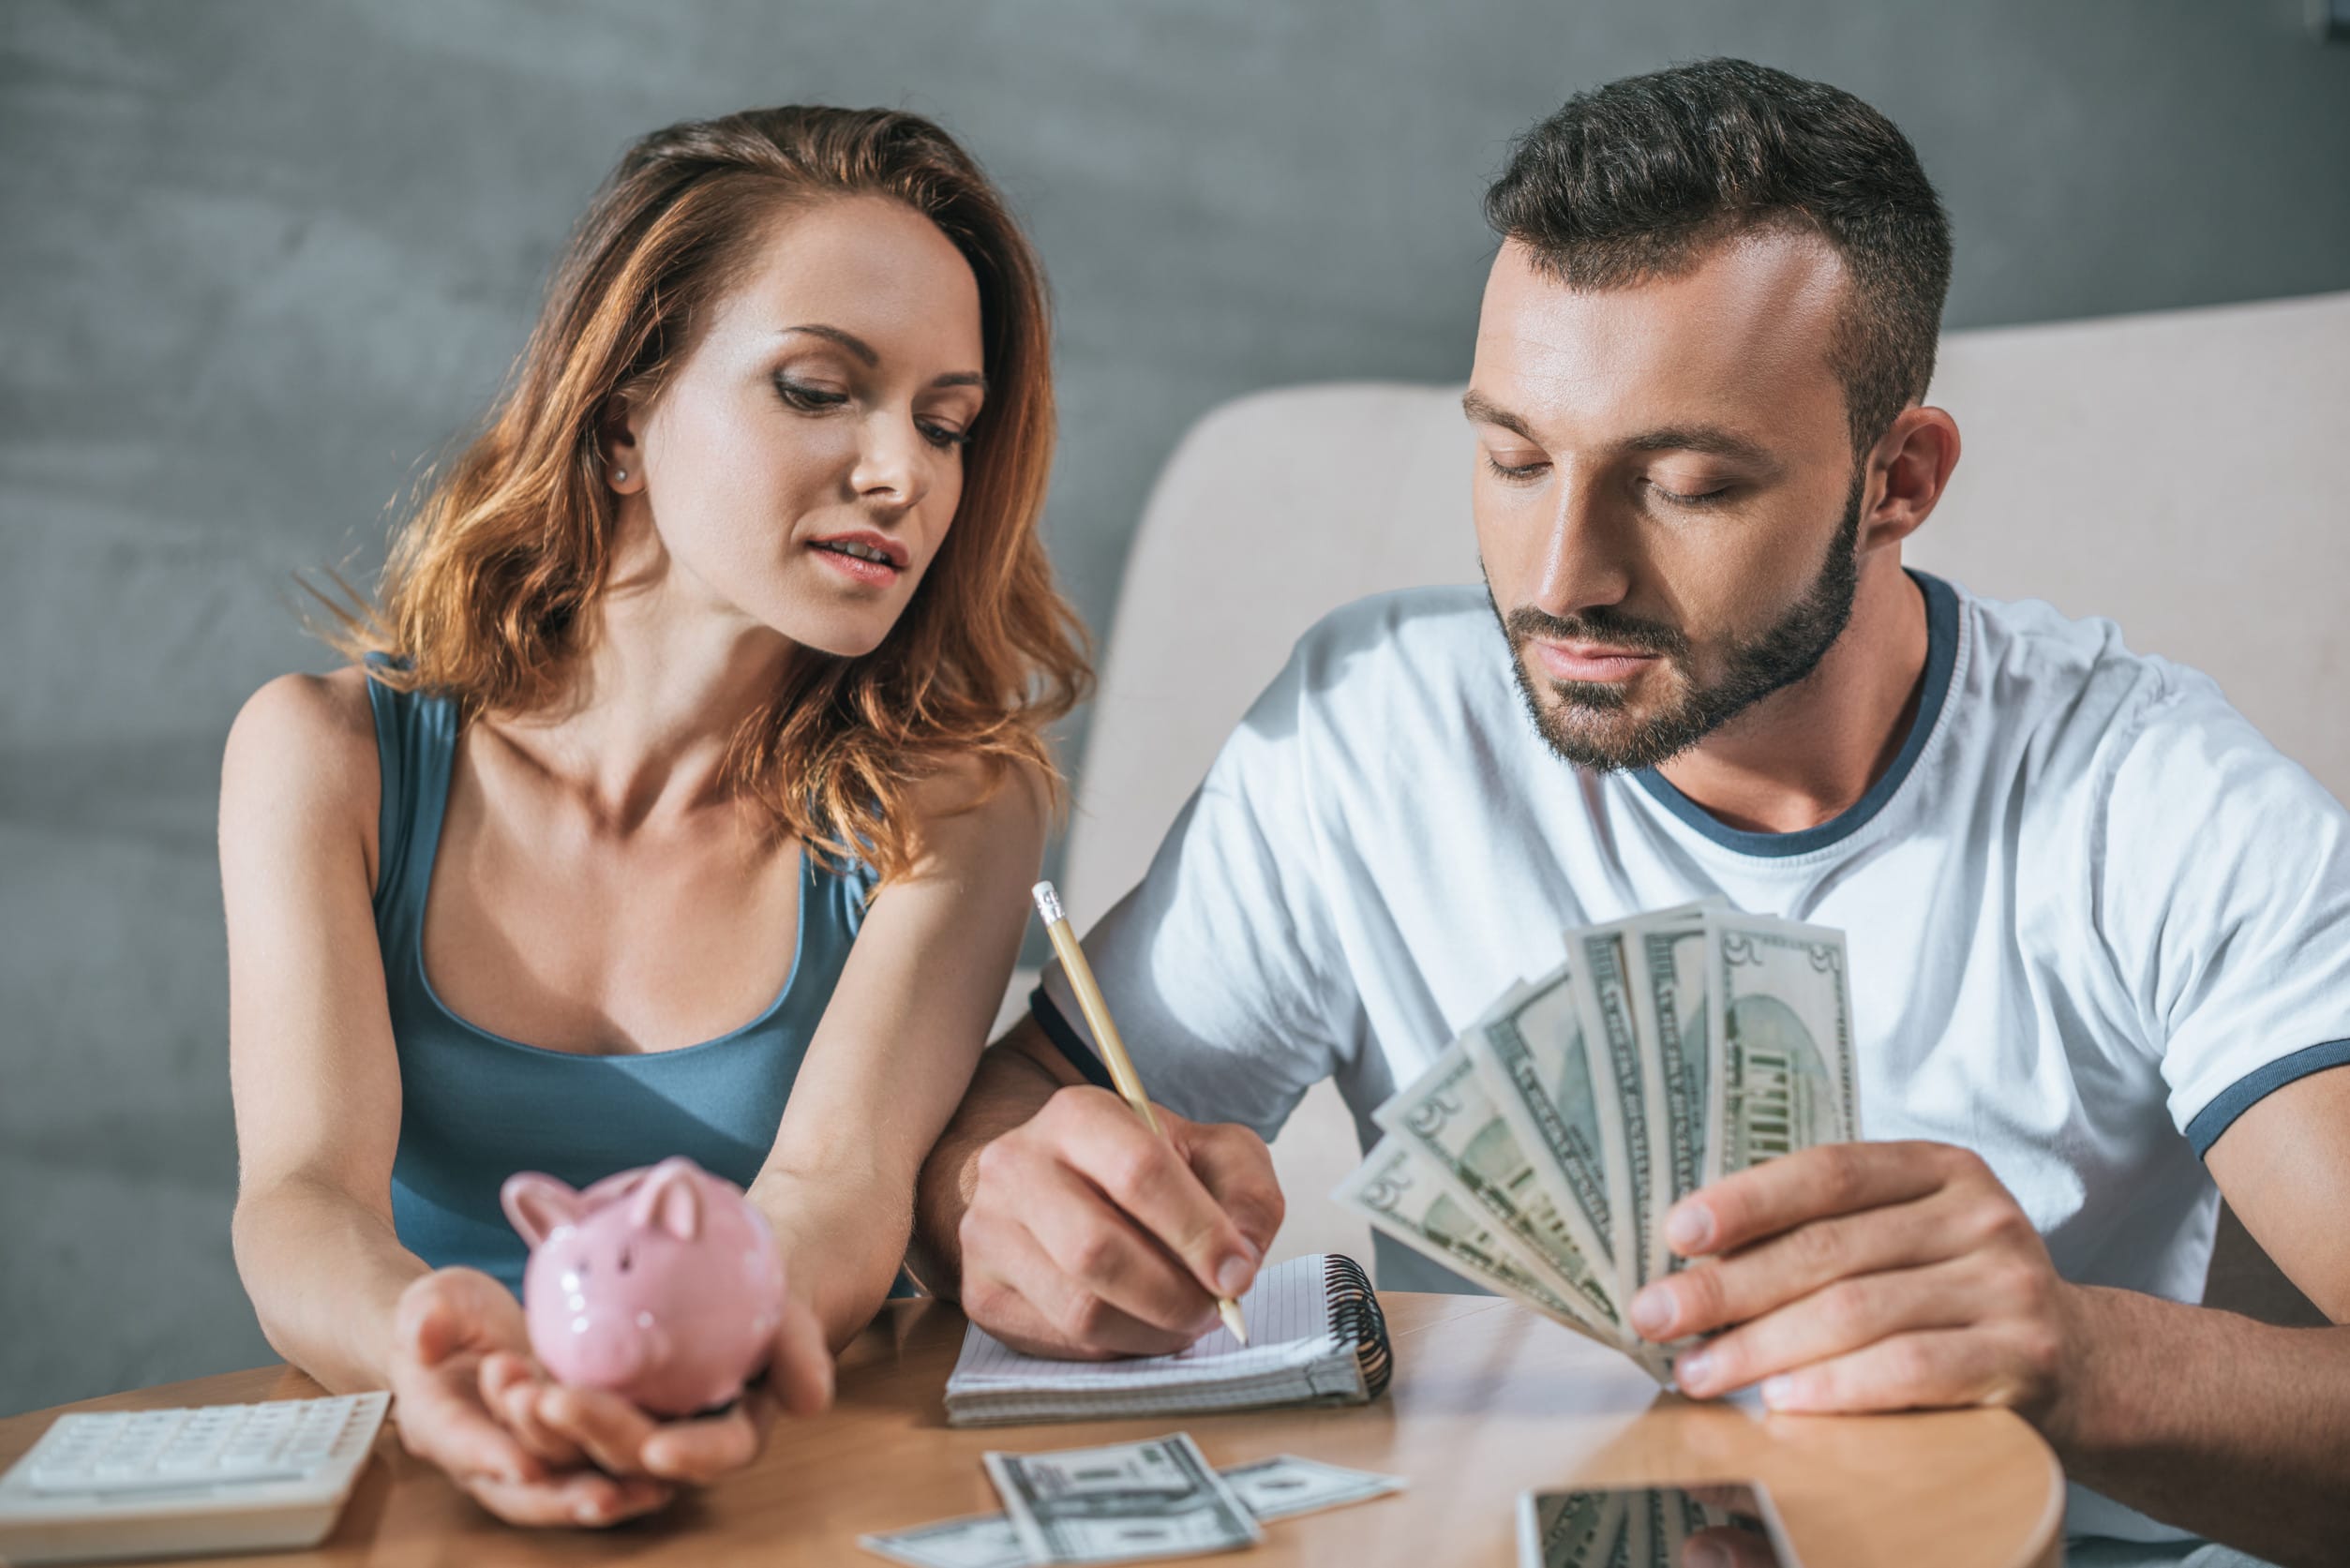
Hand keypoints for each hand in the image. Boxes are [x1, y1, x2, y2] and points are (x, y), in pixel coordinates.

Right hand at [385, 1268, 671, 1526]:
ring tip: (646, 1495)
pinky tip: (666, 1481)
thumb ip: (427, 1316)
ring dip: (600, 1496)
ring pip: (558, 1488)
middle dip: (560, 1498)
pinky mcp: (564, 1444)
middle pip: (515, 1489)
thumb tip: (421, 1336)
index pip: (461, 1442)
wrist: (466, 1329)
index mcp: (439, 1420)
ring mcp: (526, 1452)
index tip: (524, 1467)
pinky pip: (590, 1469)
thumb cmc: (448, 1314)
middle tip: (602, 1499)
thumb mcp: (434, 1301)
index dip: (491, 1456)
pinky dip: (625, 1479)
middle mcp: (483, 1451)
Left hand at [477, 1282, 834, 1491]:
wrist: (735, 1269)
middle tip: (552, 1400)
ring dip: (545, 1423)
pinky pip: (557, 1404)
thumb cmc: (769, 1289)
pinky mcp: (591, 1395)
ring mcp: (629, 1417)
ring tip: (512, 1386)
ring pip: (585, 1437)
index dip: (690, 1456)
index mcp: (734, 1427)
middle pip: (634, 1450)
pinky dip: (529, 1393)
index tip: (657, 1446)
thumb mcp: (793, 1311)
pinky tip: (501, 1371)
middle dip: (591, 1434)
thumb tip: (812, 1402)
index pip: (718, 1452)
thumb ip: (799, 1348)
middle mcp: (677, 1435)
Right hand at [957, 1085, 1284, 1357]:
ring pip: (1078, 1307)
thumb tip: (1242, 1262)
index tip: (1239, 1273)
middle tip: (1215, 1310)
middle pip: (1097, 1249)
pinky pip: (1060, 1340)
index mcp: (1077, 1114)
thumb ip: (1246, 1193)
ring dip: (1151, 1330)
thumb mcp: (1212, 1154)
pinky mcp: (980, 1291)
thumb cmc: (1147, 1169)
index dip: (1199, 1231)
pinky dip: (1118, 1346)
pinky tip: (1140, 1325)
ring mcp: (987, 1230)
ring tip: (1184, 1320)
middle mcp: (1016, 1165)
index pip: (1140, 1171)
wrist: (1062, 1183)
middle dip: (1173, 1295)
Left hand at [1626, 1141, 2078, 1426]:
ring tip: (1699, 1372)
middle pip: (1830, 1249)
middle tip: (1657, 1315)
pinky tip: (1782, 1402)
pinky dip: (1839, 1386)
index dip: (1748, 1200)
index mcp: (1941, 1169)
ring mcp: (2008, 1286)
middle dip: (1728, 1287)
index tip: (1677, 1231)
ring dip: (1763, 1347)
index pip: (1829, 1173)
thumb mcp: (1910, 1239)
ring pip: (1859, 1311)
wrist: (2087, 1366)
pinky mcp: (2023, 1358)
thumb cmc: (1957, 1298)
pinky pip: (1911, 1368)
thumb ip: (1830, 1233)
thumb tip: (1694, 1260)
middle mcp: (1979, 1217)